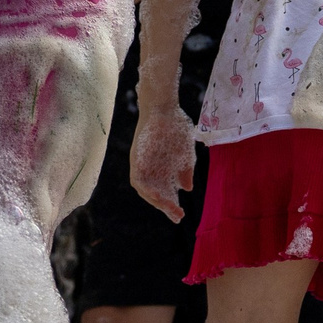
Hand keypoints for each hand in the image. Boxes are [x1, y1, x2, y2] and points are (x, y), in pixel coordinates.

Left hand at [129, 100, 197, 221]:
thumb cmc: (175, 126)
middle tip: (178, 216)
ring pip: (144, 188)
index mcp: (161, 168)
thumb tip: (187, 188)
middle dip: (165, 205)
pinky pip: (137, 177)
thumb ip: (185, 170)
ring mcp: (141, 163)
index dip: (171, 203)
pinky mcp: (136, 158)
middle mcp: (149, 168)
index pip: (164, 191)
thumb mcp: (184, 151)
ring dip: (155, 200)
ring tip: (168, 208)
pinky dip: (146, 188)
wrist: (164, 106)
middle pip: (154, 192)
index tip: (181, 215)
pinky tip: (155, 195)